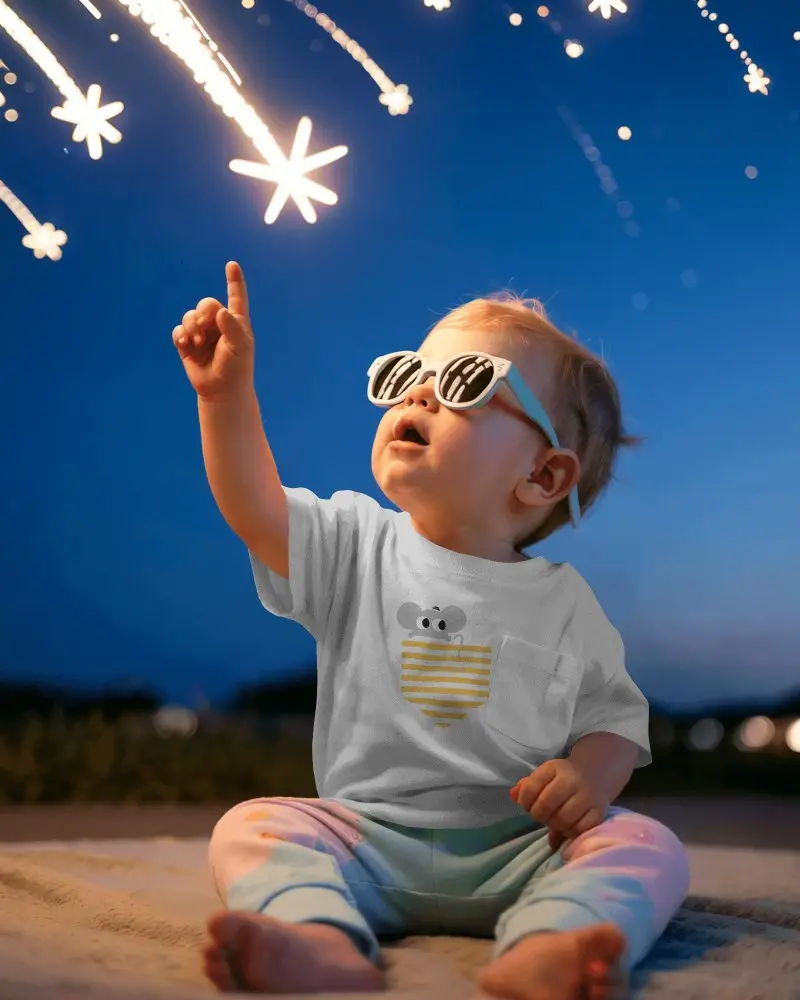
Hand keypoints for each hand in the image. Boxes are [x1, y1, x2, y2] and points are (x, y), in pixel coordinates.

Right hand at [173, 261, 253, 399]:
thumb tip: (220, 311)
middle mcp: (218, 324)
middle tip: (204, 327)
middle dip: (203, 313)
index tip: (232, 265)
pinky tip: (185, 344)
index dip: (234, 281)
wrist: (221, 390)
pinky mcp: (188, 344)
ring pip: (190, 316)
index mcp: (236, 322)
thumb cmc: (237, 368)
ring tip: (196, 341)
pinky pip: (179, 330)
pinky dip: (180, 335)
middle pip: (206, 304)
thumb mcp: (240, 347)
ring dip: (191, 326)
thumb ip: (232, 328)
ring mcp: (202, 333)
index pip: (236, 297)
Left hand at [510, 758, 608, 851]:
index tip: (526, 805)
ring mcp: (588, 796)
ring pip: (562, 820)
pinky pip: (579, 829)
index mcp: (554, 767)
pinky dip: (569, 832)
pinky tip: (566, 826)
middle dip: (538, 815)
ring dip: (553, 825)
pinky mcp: (599, 811)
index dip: (524, 802)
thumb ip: (526, 786)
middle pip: (546, 805)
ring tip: (552, 821)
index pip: (530, 788)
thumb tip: (513, 796)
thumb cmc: (563, 778)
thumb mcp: (544, 776)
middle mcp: (572, 779)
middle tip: (540, 816)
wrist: (595, 774)